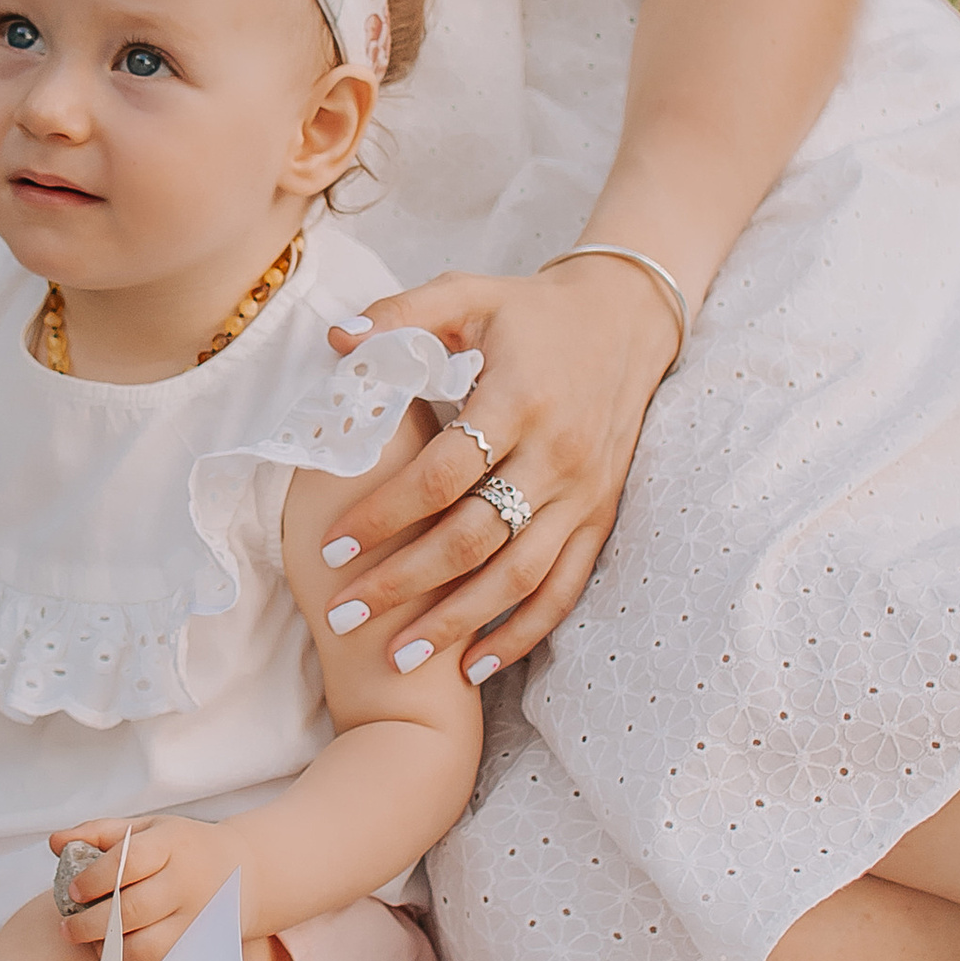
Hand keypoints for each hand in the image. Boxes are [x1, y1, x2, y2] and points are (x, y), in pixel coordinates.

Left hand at [48, 814, 240, 960]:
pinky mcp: (200, 948)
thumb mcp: (147, 829)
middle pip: (133, 910)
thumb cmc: (183, 848)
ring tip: (93, 944)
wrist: (244, 871)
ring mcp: (198, 919)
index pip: (129, 861)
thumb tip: (55, 843)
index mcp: (173, 844)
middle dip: (91, 925)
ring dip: (110, 952)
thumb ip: (99, 833)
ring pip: (146, 948)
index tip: (73, 892)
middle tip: (68, 929)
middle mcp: (188, 882)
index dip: (95, 879)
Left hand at [321, 260, 681, 682]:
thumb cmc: (532, 311)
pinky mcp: (600, 517)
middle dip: (405, 583)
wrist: (627, 319)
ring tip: (397, 656)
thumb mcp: (469, 294)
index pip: (444, 472)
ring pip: (518, 576)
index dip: (385, 511)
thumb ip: (402, 315)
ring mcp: (583, 493)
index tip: (332, 544)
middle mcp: (557, 454)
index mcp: (519, 399)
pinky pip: (564, 589)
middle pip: (474, 537)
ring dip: (457, 623)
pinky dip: (522, 633)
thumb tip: (336, 341)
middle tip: (343, 613)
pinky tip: (475, 666)